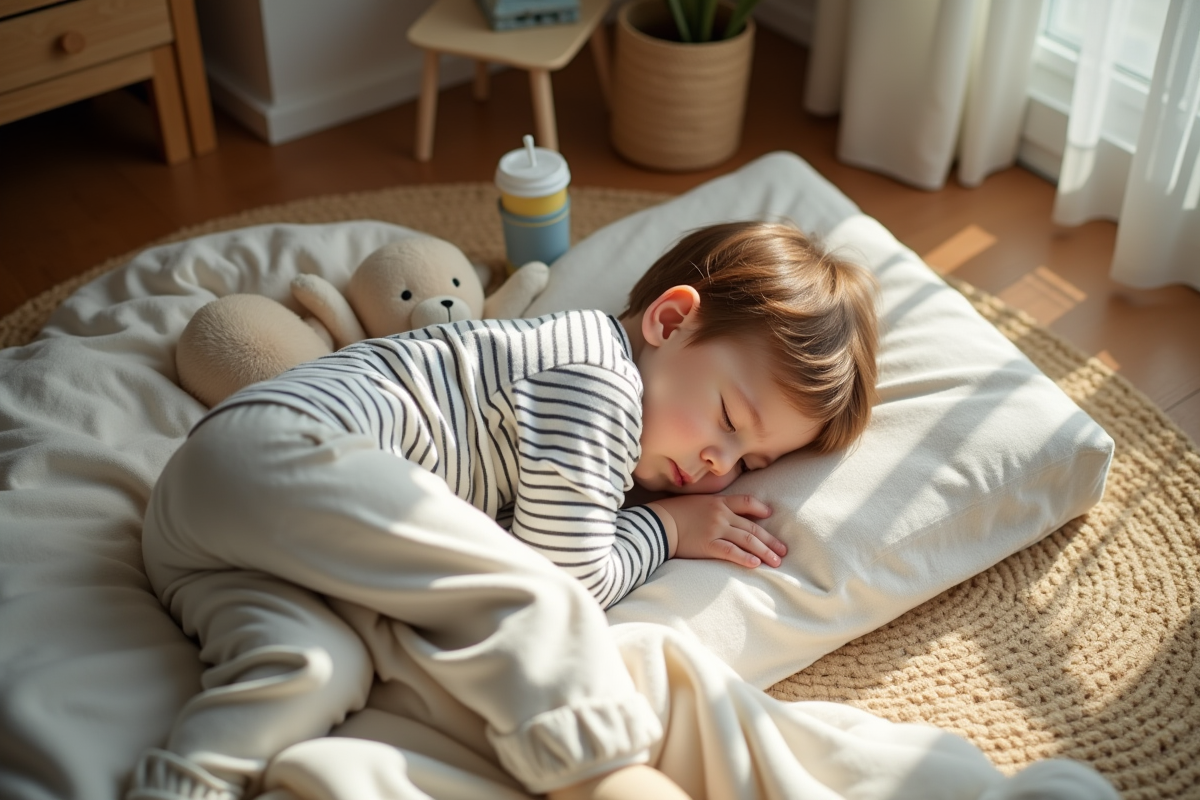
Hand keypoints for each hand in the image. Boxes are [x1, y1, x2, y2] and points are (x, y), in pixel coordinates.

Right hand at [647, 494, 785, 568]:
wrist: (657, 523)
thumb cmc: (672, 512)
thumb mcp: (694, 501)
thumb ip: (710, 506)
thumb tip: (720, 514)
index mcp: (718, 502)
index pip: (746, 502)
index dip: (760, 509)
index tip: (769, 515)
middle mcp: (721, 515)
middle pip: (752, 527)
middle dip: (770, 539)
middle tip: (783, 550)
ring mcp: (716, 529)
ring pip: (747, 540)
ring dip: (765, 551)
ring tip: (777, 561)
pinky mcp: (708, 545)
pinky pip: (731, 552)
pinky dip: (745, 558)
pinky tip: (756, 564)